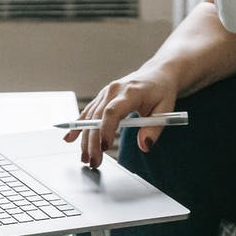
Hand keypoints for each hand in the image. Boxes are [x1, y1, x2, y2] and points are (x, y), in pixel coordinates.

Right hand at [63, 68, 177, 168]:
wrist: (158, 74)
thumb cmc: (162, 91)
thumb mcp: (166, 110)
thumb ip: (155, 129)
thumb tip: (144, 146)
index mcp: (131, 92)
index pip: (113, 111)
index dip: (106, 129)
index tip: (104, 147)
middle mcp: (114, 90)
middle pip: (97, 117)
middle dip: (92, 141)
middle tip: (94, 161)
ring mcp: (106, 92)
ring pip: (90, 117)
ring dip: (85, 138)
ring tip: (85, 158)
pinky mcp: (102, 97)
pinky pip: (88, 112)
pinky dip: (79, 125)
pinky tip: (69, 138)